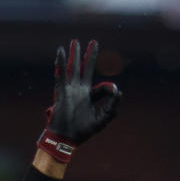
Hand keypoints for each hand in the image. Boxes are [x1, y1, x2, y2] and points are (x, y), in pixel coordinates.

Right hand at [37, 40, 121, 164]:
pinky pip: (61, 74)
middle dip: (89, 56)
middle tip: (93, 42)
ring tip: (75, 42)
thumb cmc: (83, 132)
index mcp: (89, 97)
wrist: (66, 139)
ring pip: (74, 68)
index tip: (114, 91)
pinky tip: (60, 51)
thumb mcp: (102, 120)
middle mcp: (80, 91)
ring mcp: (70, 90)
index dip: (109, 88)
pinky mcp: (62, 92)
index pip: (102, 87)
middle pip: (86, 69)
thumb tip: (119, 91)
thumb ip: (112, 108)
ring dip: (74, 55)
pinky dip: (60, 62)